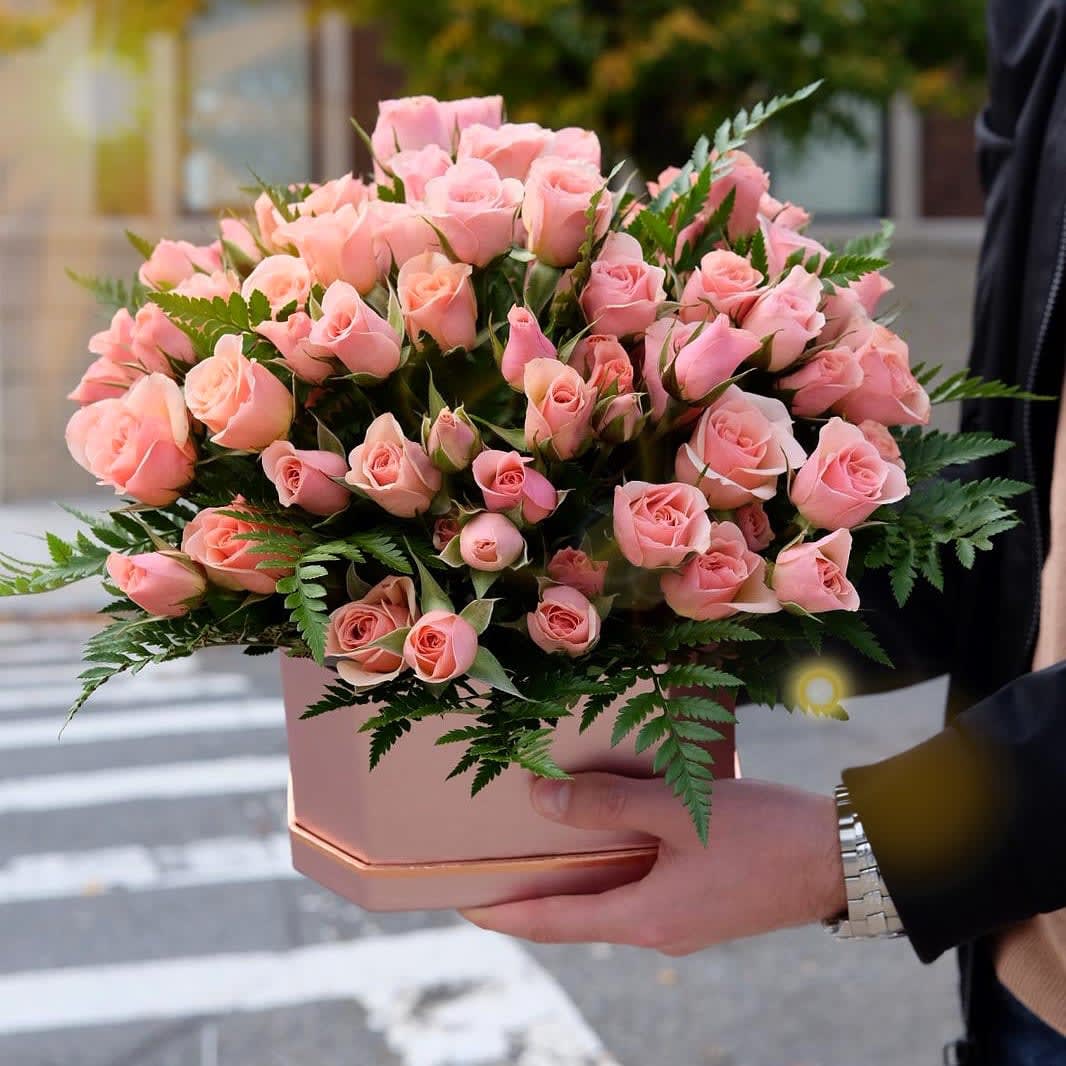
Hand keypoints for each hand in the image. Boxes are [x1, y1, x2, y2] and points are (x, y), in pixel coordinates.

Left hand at [461, 773, 845, 954]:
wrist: (841, 856)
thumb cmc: (760, 833)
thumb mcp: (675, 808)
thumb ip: (606, 805)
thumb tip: (540, 800)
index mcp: (645, 918)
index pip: (554, 922)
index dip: (506, 912)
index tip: (464, 901)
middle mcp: (658, 930)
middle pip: (579, 913)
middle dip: (535, 892)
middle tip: (494, 863)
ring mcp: (684, 920)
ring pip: (612, 898)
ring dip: (576, 875)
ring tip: (541, 841)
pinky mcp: (704, 903)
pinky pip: (642, 887)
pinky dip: (613, 865)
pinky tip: (610, 831)